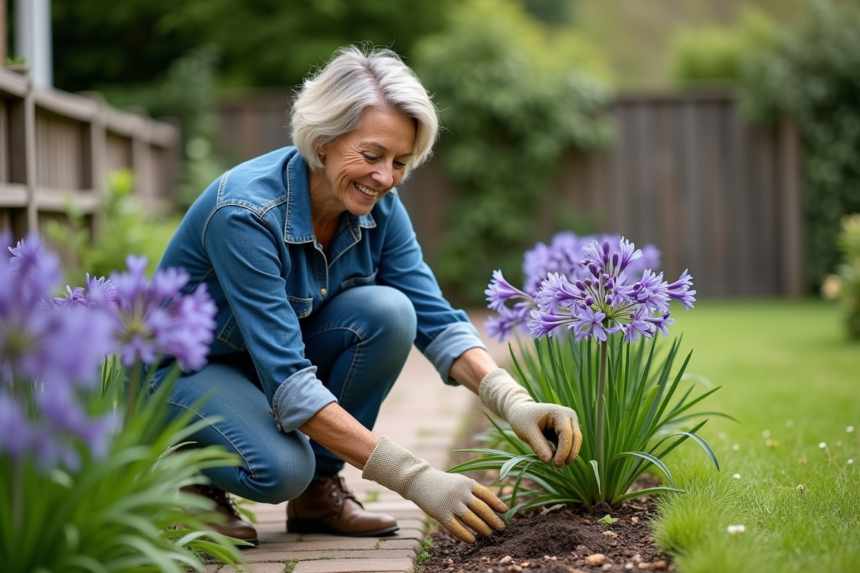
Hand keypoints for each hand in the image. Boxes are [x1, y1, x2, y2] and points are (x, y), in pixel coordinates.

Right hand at [362, 436, 506, 542]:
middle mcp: (461, 492)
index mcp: (467, 482)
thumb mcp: (458, 481)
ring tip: (489, 534)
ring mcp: (451, 503)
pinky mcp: (441, 513)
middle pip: (482, 508)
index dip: (497, 503)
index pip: (486, 494)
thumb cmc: (442, 483)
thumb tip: (491, 504)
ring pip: (472, 519)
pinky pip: (456, 527)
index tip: (505, 511)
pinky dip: (466, 535)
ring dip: (482, 528)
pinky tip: (472, 540)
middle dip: (493, 519)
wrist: (419, 481)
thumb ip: (472, 491)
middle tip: (501, 527)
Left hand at [479, 369, 581, 466]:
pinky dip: (563, 452)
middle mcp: (569, 416)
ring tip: (556, 464)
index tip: (556, 463)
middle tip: (558, 466)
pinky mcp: (566, 431)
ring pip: (574, 442)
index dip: (564, 450)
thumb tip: (549, 460)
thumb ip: (538, 445)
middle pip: (575, 438)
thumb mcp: (527, 432)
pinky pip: (569, 444)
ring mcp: (569, 423)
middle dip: (568, 454)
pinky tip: (555, 459)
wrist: (520, 412)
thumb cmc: (522, 419)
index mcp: (560, 413)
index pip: (566, 433)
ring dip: (567, 454)